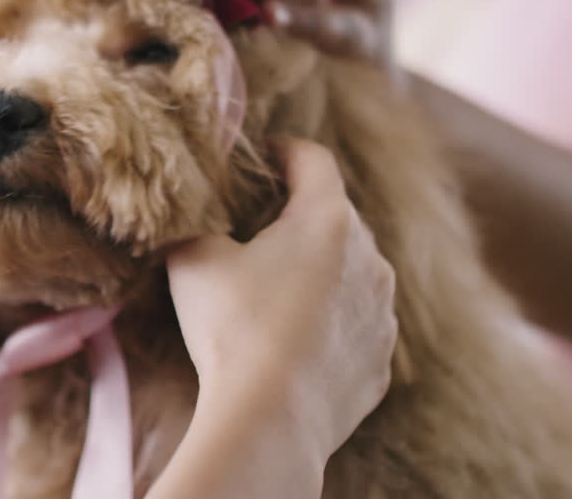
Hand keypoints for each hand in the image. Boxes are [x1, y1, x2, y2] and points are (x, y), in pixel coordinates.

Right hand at [165, 137, 395, 473]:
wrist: (271, 421)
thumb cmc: (232, 329)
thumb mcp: (194, 261)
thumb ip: (196, 225)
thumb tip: (188, 215)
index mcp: (327, 219)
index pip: (313, 159)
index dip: (285, 150)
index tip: (265, 154)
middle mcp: (370, 257)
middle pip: (337, 215)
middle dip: (302, 214)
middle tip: (261, 227)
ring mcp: (383, 312)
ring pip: (354, 271)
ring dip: (322, 271)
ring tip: (278, 291)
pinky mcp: (382, 359)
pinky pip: (357, 325)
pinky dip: (332, 322)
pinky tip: (295, 342)